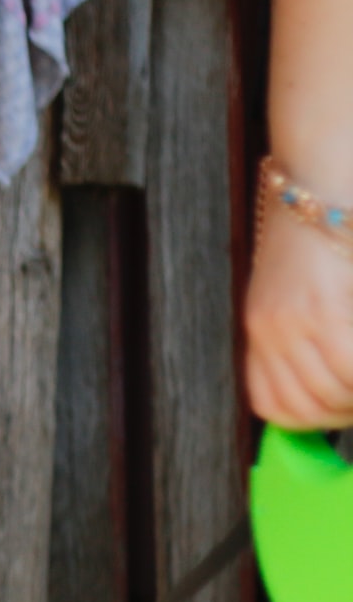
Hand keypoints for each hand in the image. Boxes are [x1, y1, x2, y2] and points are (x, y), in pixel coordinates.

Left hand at [244, 211, 352, 429]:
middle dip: (347, 413)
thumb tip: (334, 385)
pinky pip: (350, 366)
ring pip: (332, 391)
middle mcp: (269, 330)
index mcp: (259, 329)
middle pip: (306, 406)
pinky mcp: (323, 308)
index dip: (312, 420)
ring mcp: (293, 321)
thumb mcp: (298, 289)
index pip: (272, 406)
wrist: (317, 182)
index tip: (342, 412)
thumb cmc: (317, 231)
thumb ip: (304, 335)